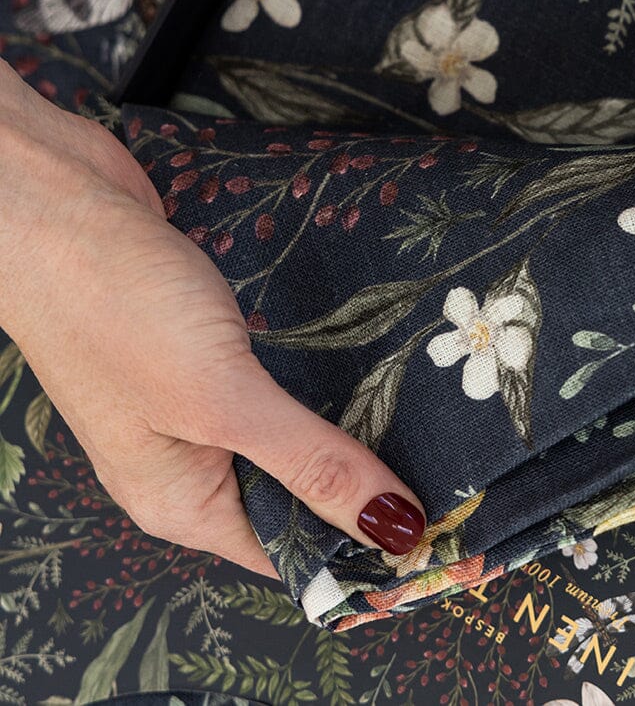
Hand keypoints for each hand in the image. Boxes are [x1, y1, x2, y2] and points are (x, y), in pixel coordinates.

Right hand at [0, 61, 425, 576]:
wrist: (53, 199)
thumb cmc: (113, 304)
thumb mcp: (218, 397)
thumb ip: (308, 461)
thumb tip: (394, 530)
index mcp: (184, 500)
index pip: (294, 551)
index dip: (369, 547)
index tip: (456, 527)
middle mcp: (191, 458)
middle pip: (300, 487)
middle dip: (372, 474)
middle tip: (466, 454)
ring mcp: (198, 393)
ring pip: (296, 422)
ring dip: (355, 412)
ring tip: (443, 401)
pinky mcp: (209, 336)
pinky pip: (282, 368)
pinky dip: (327, 363)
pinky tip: (382, 346)